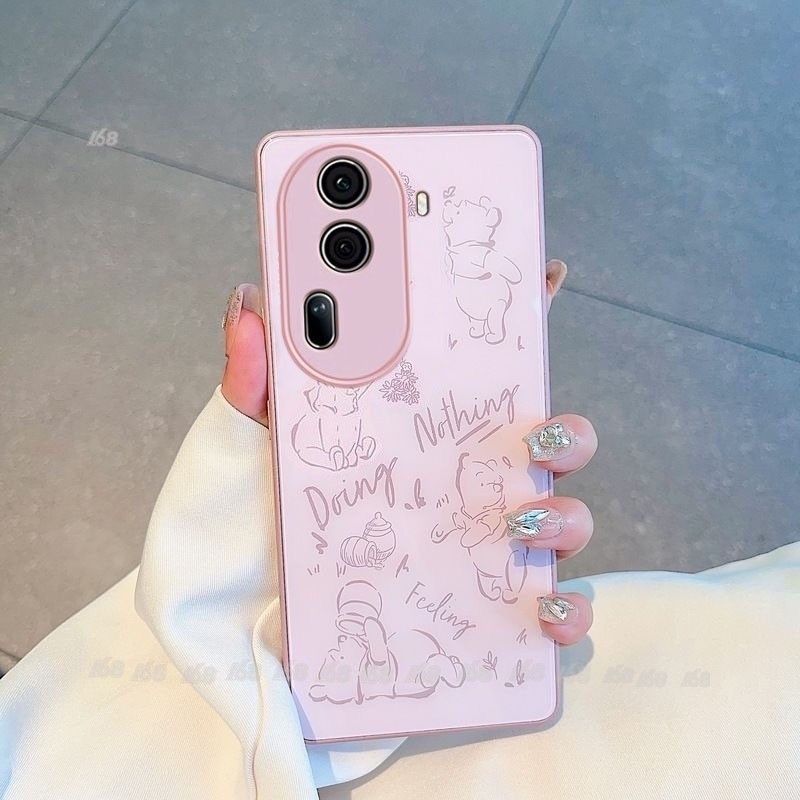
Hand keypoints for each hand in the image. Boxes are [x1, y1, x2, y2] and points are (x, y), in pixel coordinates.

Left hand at [220, 259, 594, 645]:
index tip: (547, 279)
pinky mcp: (486, 612)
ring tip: (517, 523)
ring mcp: (482, 547)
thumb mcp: (256, 446)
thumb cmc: (256, 523)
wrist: (245, 615)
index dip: (525, 324)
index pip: (488, 374)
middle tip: (535, 438)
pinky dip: (568, 614)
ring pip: (564, 520)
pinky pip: (552, 614)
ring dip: (564, 518)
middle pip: (550, 445)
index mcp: (423, 432)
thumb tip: (248, 299)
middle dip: (567, 433)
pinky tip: (545, 612)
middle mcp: (465, 483)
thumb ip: (257, 380)